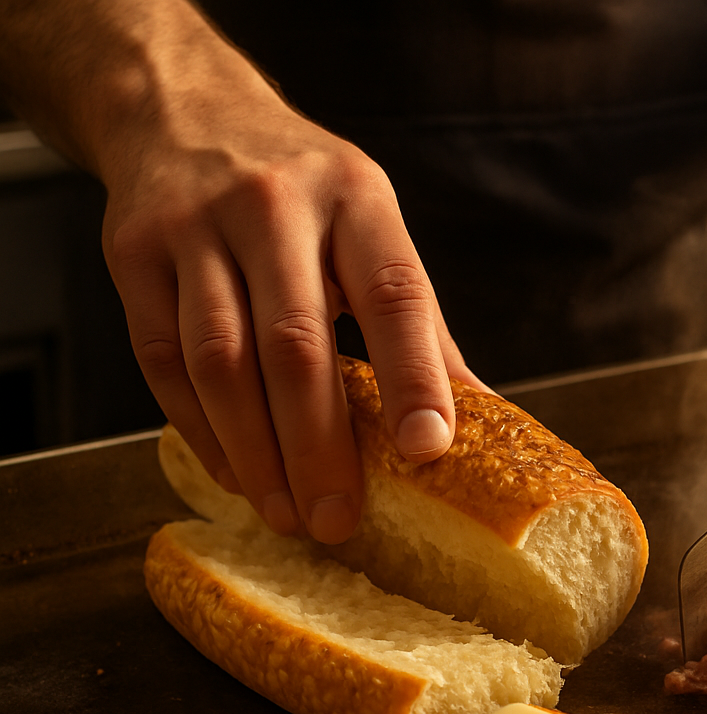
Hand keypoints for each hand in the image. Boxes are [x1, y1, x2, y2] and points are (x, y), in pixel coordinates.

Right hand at [0, 0, 483, 544]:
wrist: (183, 109)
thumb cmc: (303, 191)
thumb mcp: (372, 228)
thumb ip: (420, 324)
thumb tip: (480, 417)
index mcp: (357, 198)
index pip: (394, 295)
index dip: (413, 377)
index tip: (429, 449)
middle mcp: (275, 206)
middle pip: (295, 344)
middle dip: (318, 444)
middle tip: (337, 518)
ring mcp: (195, 227)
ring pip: (221, 361)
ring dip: (255, 451)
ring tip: (285, 511)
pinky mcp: (133, 253)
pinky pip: (163, 361)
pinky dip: (201, 429)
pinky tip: (234, 472)